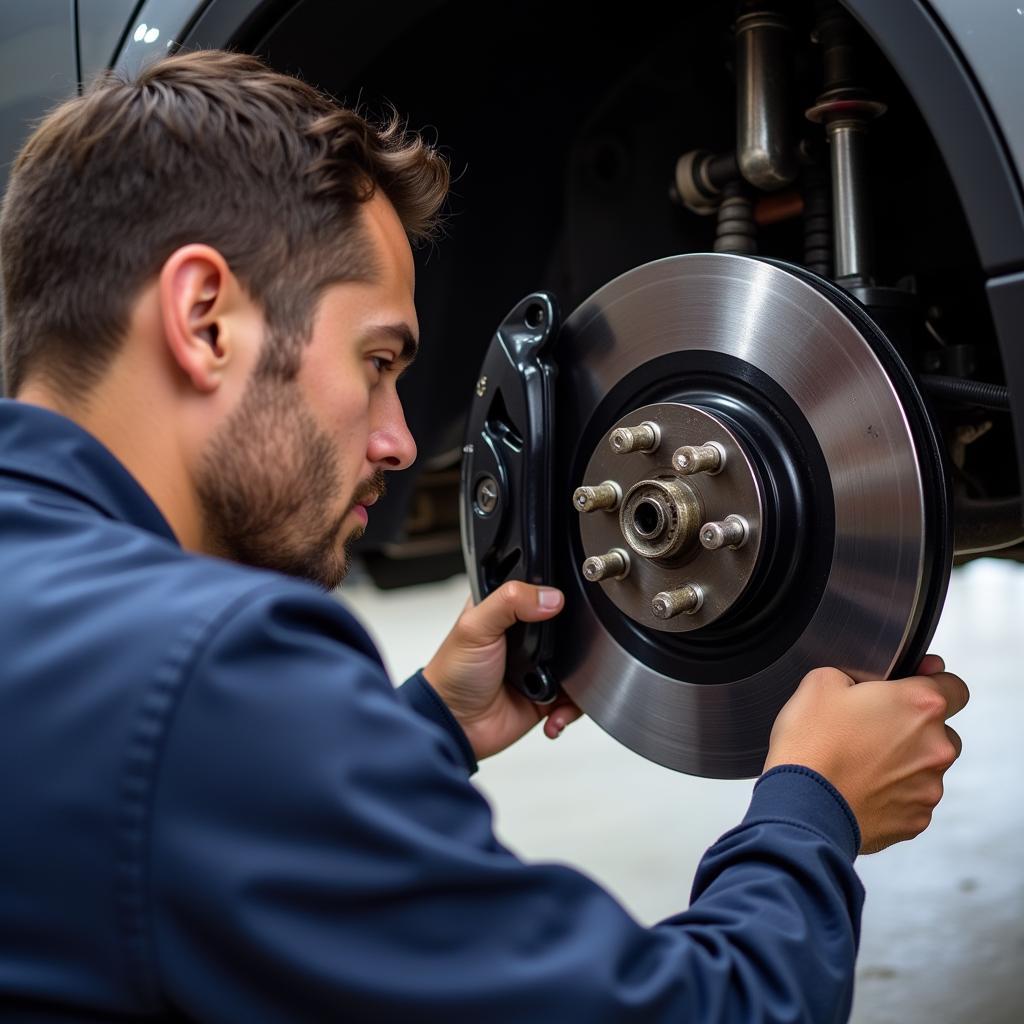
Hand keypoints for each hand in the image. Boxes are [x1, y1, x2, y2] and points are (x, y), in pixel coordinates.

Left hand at [422, 582, 582, 759]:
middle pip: (568, 628)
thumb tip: (550, 597)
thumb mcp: (475, 627)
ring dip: (577, 678)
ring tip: (558, 685)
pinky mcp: (547, 695)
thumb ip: (509, 601)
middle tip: (560, 652)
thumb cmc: (453, 674)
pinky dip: (570, 707)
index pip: (541, 591)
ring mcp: (539, 666)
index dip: (556, 595)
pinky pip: (574, 698)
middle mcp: (526, 636)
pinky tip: (554, 712)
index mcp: (507, 610)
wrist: (455, 725)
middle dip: (575, 642)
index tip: (564, 605)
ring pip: (578, 663)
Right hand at [764, 654, 968, 853]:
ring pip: (926, 768)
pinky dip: (891, 794)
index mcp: (920, 705)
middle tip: (871, 730)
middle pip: (942, 731)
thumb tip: (862, 685)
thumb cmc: (811, 743)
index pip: (955, 687)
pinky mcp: (916, 819)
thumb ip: (855, 674)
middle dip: (913, 729)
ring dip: (903, 763)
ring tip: (859, 764)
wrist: (801, 806)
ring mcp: (929, 787)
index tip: (912, 687)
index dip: (933, 683)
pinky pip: (911, 800)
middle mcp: (935, 746)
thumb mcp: (820, 682)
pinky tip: (859, 788)